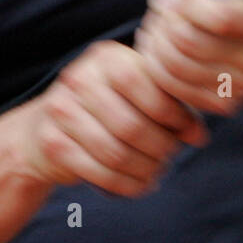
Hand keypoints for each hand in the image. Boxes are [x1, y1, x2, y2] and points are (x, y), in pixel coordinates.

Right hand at [12, 41, 207, 197]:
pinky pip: (99, 173)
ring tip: (157, 170)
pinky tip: (140, 183)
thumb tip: (198, 135)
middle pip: (132, 125)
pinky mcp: (53, 143)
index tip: (192, 134)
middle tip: (171, 156)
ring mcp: (61, 110)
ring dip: (146, 169)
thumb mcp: (136, 93)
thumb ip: (170, 105)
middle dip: (161, 148)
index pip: (146, 86)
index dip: (175, 114)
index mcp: (107, 57)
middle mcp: (80, 78)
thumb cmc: (107, 107)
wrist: (44, 126)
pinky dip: (127, 185)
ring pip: (116, 153)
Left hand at [134, 0, 242, 116]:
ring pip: (174, 66)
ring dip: (156, 43)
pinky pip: (172, 88)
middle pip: (187, 42)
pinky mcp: (225, 104)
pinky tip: (167, 50)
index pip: (221, 17)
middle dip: (165, 22)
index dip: (190, 4)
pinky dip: (159, 68)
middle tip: (166, 12)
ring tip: (161, 28)